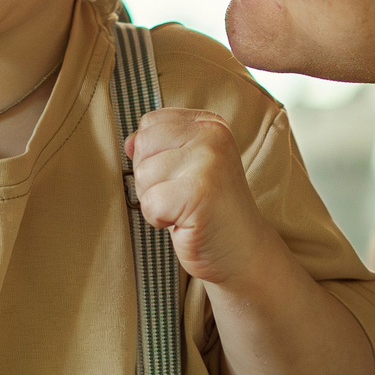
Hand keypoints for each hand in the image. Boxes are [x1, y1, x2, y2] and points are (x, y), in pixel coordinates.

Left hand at [129, 107, 273, 286]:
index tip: (180, 175)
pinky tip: (184, 221)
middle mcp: (211, 135)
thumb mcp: (188, 166)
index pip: (149, 124)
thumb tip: (129, 143)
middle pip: (143, 146)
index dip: (153, 155)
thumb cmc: (211, 210)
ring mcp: (207, 162)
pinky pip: (149, 202)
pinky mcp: (199, 192)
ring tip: (184, 208)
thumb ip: (160, 146)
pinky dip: (159, 219)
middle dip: (151, 178)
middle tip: (182, 195)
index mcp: (209, 124)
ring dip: (155, 201)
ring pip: (143, 175)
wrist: (244, 251)